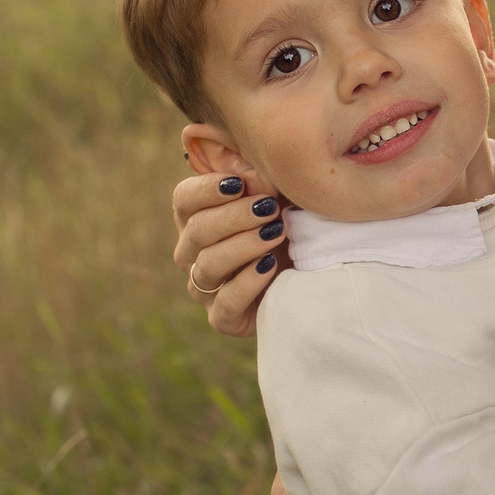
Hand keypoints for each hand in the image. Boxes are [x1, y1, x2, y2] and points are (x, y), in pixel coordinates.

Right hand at [172, 169, 287, 336]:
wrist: (311, 275)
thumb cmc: (290, 226)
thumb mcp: (278, 197)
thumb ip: (259, 180)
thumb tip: (248, 176)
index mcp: (197, 218)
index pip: (184, 199)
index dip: (206, 190)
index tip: (239, 184)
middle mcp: (192, 253)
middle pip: (197, 231)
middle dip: (234, 217)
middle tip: (269, 208)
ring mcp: (204, 288)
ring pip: (208, 265)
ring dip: (244, 246)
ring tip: (276, 232)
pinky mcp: (223, 318)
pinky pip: (226, 301)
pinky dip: (248, 281)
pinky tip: (270, 265)